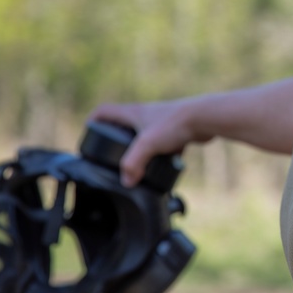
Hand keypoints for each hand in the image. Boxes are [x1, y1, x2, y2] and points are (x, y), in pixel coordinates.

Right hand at [88, 99, 203, 186]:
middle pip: (122, 124)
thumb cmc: (175, 123)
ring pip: (143, 135)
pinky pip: (162, 143)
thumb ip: (133, 164)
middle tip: (110, 156)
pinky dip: (160, 155)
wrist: (205, 118)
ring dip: (139, 149)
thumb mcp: (147, 144)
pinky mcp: (175, 131)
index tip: (87, 135)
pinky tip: (163, 167)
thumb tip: (127, 181)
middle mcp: (145, 114)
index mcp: (133, 112)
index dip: (92, 121)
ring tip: (136, 166)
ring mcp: (160, 122)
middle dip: (115, 139)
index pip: (104, 111)